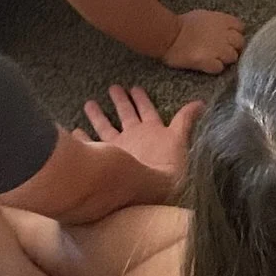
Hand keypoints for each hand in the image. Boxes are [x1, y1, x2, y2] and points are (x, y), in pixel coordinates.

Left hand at [81, 83, 201, 180]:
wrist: (150, 188)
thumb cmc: (169, 167)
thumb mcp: (182, 142)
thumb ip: (187, 120)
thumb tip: (201, 101)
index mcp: (153, 130)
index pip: (147, 110)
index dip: (142, 99)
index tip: (135, 88)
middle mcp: (133, 134)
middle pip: (126, 113)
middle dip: (120, 100)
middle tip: (113, 88)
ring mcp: (118, 145)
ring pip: (105, 126)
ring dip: (98, 115)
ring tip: (89, 104)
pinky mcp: (105, 156)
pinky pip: (89, 144)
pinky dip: (82, 137)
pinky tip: (75, 130)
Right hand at [164, 9, 246, 73]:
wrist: (169, 35)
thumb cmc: (182, 24)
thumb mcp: (203, 16)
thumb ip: (217, 22)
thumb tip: (221, 28)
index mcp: (222, 21)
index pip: (240, 27)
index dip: (235, 33)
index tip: (228, 37)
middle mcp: (224, 35)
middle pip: (240, 43)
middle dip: (233, 47)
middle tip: (222, 50)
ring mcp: (218, 49)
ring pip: (233, 57)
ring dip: (225, 59)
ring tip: (214, 58)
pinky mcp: (210, 62)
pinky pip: (220, 68)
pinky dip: (215, 67)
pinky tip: (207, 64)